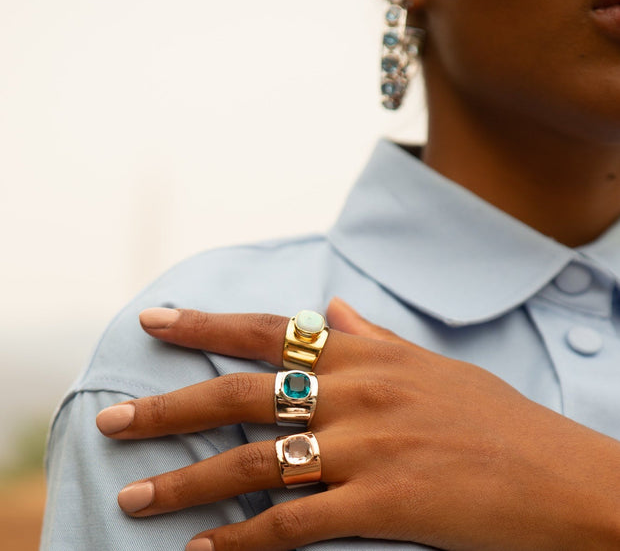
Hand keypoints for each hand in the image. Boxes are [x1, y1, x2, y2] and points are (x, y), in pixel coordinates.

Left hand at [96, 299, 619, 550]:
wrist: (560, 473)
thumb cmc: (493, 417)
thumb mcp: (430, 363)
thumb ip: (373, 336)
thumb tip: (333, 305)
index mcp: (366, 354)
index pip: (270, 330)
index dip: (207, 324)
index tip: (155, 320)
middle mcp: (357, 392)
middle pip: (243, 393)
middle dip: (171, 405)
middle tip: (113, 419)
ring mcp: (367, 447)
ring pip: (255, 461)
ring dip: (188, 482)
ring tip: (134, 495)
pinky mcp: (383, 503)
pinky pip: (294, 524)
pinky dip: (243, 539)